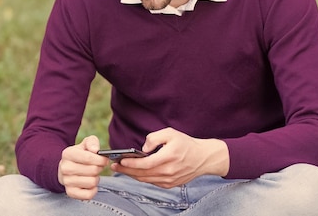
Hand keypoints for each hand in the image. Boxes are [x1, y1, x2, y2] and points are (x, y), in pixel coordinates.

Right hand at [57, 135, 108, 199]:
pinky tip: (91, 185)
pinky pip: (88, 195)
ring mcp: (66, 181)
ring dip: (96, 178)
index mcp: (68, 154)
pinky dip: (93, 190)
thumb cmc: (79, 155)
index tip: (105, 160)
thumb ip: (92, 142)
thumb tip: (95, 150)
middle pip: (92, 171)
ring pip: (92, 183)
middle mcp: (65, 168)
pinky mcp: (70, 192)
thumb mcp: (85, 144)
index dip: (101, 160)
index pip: (88, 158)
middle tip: (98, 167)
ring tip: (93, 175)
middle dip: (99, 168)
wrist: (66, 168)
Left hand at [111, 127, 228, 188]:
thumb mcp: (170, 133)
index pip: (145, 164)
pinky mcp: (170, 184)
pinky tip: (134, 172)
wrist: (203, 158)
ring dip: (132, 175)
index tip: (119, 161)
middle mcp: (169, 171)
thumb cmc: (185, 143)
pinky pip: (152, 182)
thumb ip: (154, 138)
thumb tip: (142, 149)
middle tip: (114, 166)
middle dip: (126, 170)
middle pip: (142, 174)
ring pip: (146, 180)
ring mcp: (169, 180)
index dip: (130, 164)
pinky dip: (141, 177)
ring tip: (121, 169)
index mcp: (169, 157)